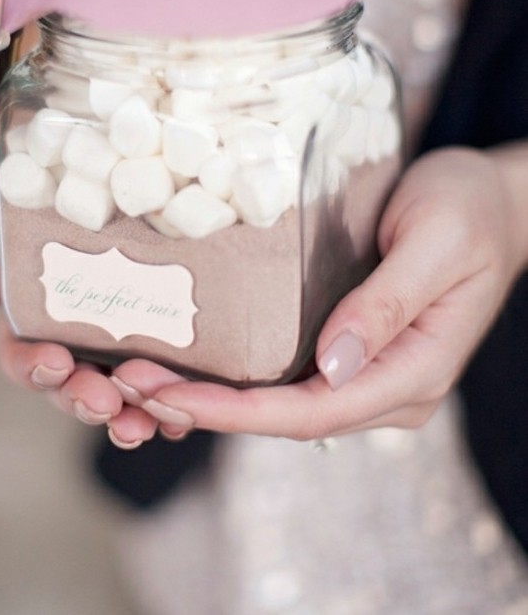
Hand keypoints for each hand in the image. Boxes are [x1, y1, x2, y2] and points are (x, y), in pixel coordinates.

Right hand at [0, 256, 164, 447]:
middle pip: (69, 392)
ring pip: (113, 408)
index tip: (53, 361)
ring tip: (137, 424)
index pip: (22, 359)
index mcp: (40, 331)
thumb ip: (8, 259)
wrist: (144, 230)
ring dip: (123, 421)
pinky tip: (175, 421)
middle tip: (102, 401)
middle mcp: (74, 361)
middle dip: (82, 400)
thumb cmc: (83, 242)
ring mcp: (113, 375)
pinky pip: (158, 408)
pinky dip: (166, 418)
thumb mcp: (41, 239)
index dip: (32, 366)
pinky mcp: (155, 380)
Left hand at [105, 145, 527, 439]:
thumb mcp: (438, 242)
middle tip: (127, 386)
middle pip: (285, 416)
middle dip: (205, 409)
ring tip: (138, 376)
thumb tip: (333, 366)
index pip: (313, 409)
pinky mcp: (350, 350)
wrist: (493, 202)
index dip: (236, 411)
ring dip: (210, 397)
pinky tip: (190, 359)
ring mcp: (368, 373)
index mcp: (414, 372)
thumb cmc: (470, 210)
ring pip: (280, 403)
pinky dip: (234, 376)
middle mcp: (388, 387)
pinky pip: (287, 376)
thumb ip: (389, 304)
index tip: (167, 395)